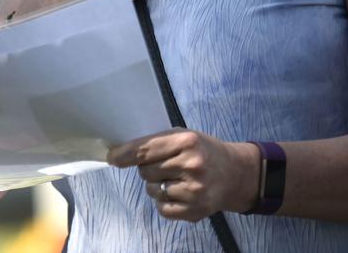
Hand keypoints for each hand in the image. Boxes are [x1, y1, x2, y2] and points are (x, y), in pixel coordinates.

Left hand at [107, 129, 259, 221]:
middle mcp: (191, 165)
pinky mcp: (195, 210)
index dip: (124, 155)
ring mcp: (194, 190)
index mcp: (186, 141)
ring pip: (152, 190)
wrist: (235, 174)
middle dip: (148, 169)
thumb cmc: (203, 151)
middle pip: (145, 171)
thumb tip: (121, 154)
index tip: (112, 158)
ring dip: (156, 186)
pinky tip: (178, 193)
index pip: (145, 150)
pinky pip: (162, 208)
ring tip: (175, 179)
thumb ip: (156, 143)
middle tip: (164, 166)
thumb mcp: (184, 136)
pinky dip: (164, 202)